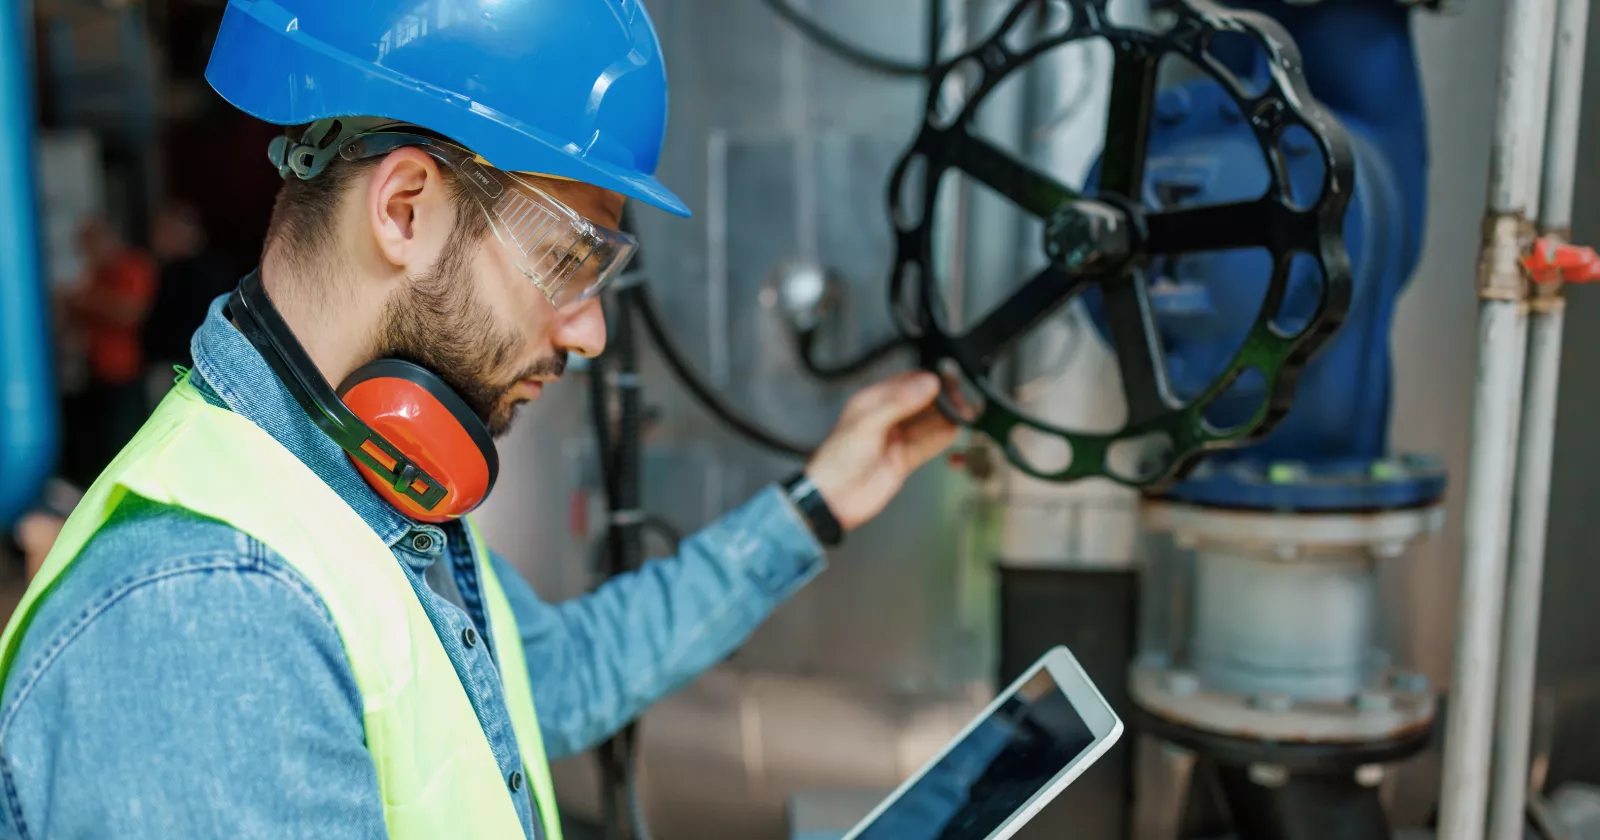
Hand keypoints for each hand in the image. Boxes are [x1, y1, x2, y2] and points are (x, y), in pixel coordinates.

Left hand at [804, 370, 959, 531]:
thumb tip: (927, 383)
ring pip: (928, 423)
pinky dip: (943, 437)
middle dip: (942, 399)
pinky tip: (955, 430)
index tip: (948, 378)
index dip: (928, 380)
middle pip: (921, 403)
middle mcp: (886, 418)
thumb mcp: (867, 424)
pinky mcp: (904, 459)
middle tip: (961, 398)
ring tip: (964, 412)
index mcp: (872, 402)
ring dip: (946, 418)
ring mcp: (896, 439)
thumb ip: (898, 403)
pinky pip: (928, 444)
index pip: (906, 383)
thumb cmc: (836, 461)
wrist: (834, 499)